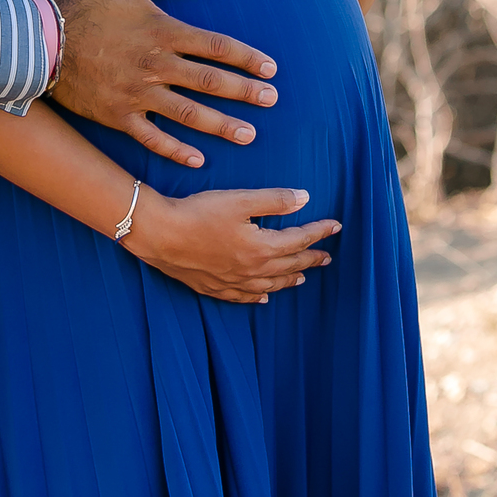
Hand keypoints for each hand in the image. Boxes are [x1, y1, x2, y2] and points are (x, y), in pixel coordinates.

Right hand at [51, 0, 278, 167]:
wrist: (39, 41)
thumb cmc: (84, 5)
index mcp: (162, 31)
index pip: (215, 46)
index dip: (246, 57)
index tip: (271, 68)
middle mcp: (155, 65)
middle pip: (210, 82)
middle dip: (245, 92)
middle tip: (272, 100)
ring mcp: (137, 94)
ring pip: (188, 113)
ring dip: (221, 125)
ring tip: (249, 134)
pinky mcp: (118, 116)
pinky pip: (152, 138)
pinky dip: (175, 150)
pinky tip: (198, 159)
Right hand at [127, 188, 340, 302]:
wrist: (160, 234)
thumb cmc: (199, 213)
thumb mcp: (240, 200)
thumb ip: (275, 200)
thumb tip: (305, 198)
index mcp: (262, 247)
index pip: (299, 239)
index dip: (319, 232)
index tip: (335, 226)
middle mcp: (251, 270)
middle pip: (289, 265)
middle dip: (311, 259)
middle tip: (327, 257)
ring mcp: (232, 282)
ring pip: (269, 285)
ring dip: (289, 280)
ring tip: (302, 277)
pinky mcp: (213, 287)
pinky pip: (242, 297)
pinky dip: (257, 297)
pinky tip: (262, 298)